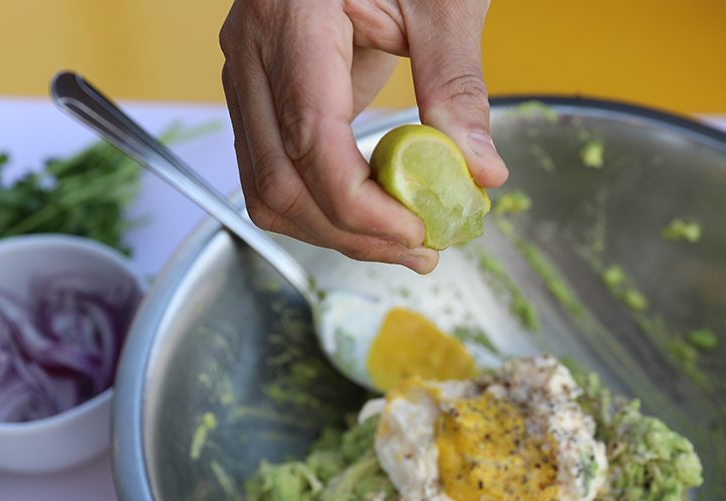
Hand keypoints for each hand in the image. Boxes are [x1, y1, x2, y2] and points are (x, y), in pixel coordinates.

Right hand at [219, 0, 508, 273]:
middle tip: (423, 251)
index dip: (360, 204)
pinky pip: (275, 172)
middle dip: (352, 234)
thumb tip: (480, 173)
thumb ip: (457, 85)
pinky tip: (377, 216)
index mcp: (292, 15)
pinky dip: (324, 207)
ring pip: (267, 189)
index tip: (418, 233)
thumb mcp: (444, 0)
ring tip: (406, 243)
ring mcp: (246, 74)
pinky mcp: (259, 95)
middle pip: (279, 180)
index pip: (309, 138)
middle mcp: (251, 48)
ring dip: (336, 232)